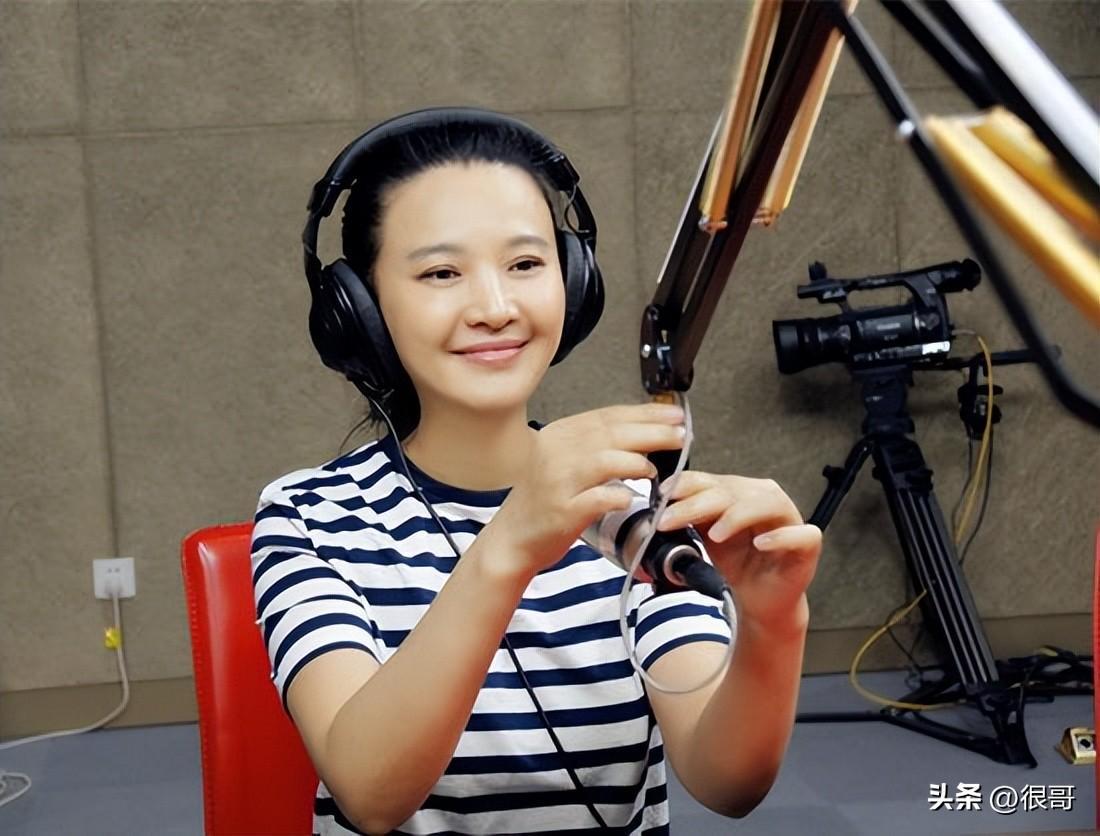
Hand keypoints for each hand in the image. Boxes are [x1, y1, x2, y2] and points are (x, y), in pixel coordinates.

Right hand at [486, 403, 687, 576]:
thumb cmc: (544, 503)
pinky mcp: (561, 511)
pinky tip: (631, 497)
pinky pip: (596, 498)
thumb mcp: (565, 462)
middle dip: (651, 432)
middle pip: (610, 434)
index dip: (644, 414)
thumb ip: (596, 446)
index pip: (607, 416)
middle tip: (680, 435)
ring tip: (656, 469)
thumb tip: (643, 434)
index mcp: (558, 435)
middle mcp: (556, 453)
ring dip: (637, 462)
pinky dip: (617, 495)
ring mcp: (557, 482)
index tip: (673, 415)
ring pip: (604, 460)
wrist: (512, 539)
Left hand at [655, 471, 820, 637]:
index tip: (661, 496)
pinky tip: (760, 544)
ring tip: (715, 534)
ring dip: (738, 515)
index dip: (686, 484)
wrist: (757, 600)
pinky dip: (780, 537)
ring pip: (768, 503)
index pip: (712, 480)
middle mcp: (766, 497)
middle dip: (697, 504)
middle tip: (669, 520)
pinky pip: (801, 534)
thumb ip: (691, 514)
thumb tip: (661, 500)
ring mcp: (790, 519)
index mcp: (741, 491)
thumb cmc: (736, 563)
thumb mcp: (706, 535)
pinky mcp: (808, 543)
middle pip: (733, 491)